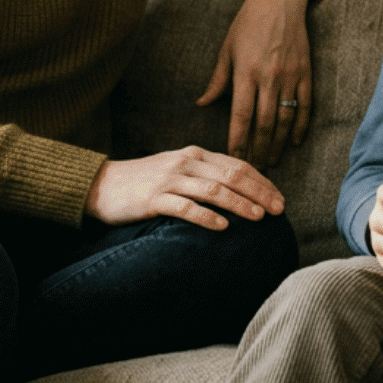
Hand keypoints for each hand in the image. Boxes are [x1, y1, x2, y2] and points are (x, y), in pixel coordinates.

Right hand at [85, 146, 284, 231]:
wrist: (103, 184)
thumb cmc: (144, 181)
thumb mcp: (177, 170)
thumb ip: (204, 175)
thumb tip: (239, 190)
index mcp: (194, 155)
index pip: (237, 164)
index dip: (262, 182)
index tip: (279, 199)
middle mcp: (185, 163)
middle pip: (231, 175)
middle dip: (258, 192)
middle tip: (278, 211)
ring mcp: (169, 180)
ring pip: (213, 189)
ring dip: (239, 203)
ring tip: (258, 217)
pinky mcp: (153, 199)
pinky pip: (184, 207)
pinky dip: (205, 216)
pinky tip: (222, 227)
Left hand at [197, 0, 310, 167]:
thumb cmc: (247, 23)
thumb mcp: (226, 48)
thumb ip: (217, 80)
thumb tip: (201, 103)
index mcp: (246, 72)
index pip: (241, 116)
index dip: (238, 141)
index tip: (234, 159)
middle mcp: (269, 77)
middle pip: (264, 124)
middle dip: (258, 150)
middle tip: (253, 170)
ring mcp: (290, 76)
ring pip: (285, 119)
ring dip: (277, 144)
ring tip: (271, 161)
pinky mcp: (306, 73)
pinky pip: (305, 106)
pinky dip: (300, 126)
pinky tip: (293, 142)